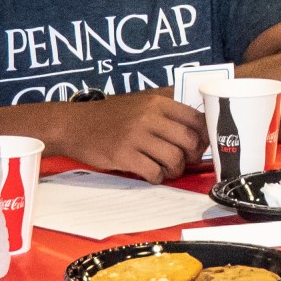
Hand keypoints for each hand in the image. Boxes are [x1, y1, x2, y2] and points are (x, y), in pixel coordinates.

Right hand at [49, 91, 206, 182]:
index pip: (195, 118)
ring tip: (167, 169)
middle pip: (189, 141)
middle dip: (192, 156)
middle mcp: (148, 116)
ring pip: (174, 158)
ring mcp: (135, 136)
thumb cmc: (111, 117)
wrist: (76, 124)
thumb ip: (166, 114)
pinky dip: (157, 177)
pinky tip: (151, 174)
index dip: (204, 136)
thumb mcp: (140, 104)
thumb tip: (199, 129)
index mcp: (156, 102)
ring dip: (175, 169)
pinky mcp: (123, 154)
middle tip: (185, 161)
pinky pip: (154, 171)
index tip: (201, 145)